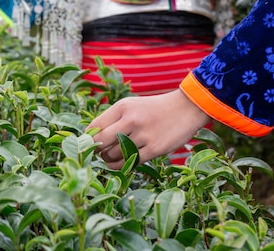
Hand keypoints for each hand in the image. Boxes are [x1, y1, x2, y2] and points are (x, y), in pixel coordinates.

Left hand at [87, 89, 211, 169]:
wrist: (186, 108)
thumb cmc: (154, 109)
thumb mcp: (132, 106)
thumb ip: (114, 118)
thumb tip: (93, 138)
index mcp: (122, 107)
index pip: (94, 126)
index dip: (88, 139)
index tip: (89, 145)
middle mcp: (130, 119)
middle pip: (100, 142)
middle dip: (96, 151)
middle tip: (98, 154)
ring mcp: (143, 135)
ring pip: (114, 154)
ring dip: (108, 160)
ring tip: (110, 159)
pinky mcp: (154, 148)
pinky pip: (130, 163)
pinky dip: (122, 166)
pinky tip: (121, 164)